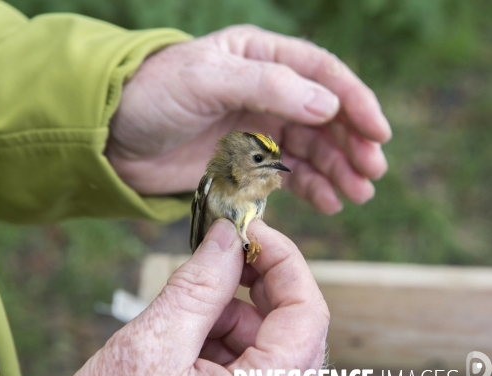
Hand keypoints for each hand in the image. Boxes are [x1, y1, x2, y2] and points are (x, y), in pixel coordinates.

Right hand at [57, 219, 328, 375]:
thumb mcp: (152, 346)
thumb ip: (197, 287)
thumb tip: (226, 236)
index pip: (308, 314)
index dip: (284, 260)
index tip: (250, 229)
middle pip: (292, 326)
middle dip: (253, 284)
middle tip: (217, 255)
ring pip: (267, 341)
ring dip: (228, 313)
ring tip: (180, 318)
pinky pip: (248, 362)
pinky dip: (218, 338)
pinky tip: (182, 342)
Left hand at [106, 25, 389, 214]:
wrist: (114, 137)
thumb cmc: (153, 95)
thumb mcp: (206, 78)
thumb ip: (267, 85)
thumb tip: (327, 103)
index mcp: (261, 56)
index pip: (322, 73)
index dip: (354, 101)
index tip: (377, 132)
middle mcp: (266, 90)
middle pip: (324, 115)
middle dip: (351, 143)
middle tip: (370, 172)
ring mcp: (257, 128)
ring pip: (311, 149)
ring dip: (337, 170)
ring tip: (356, 194)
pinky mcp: (246, 162)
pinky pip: (288, 174)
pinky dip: (311, 188)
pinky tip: (328, 202)